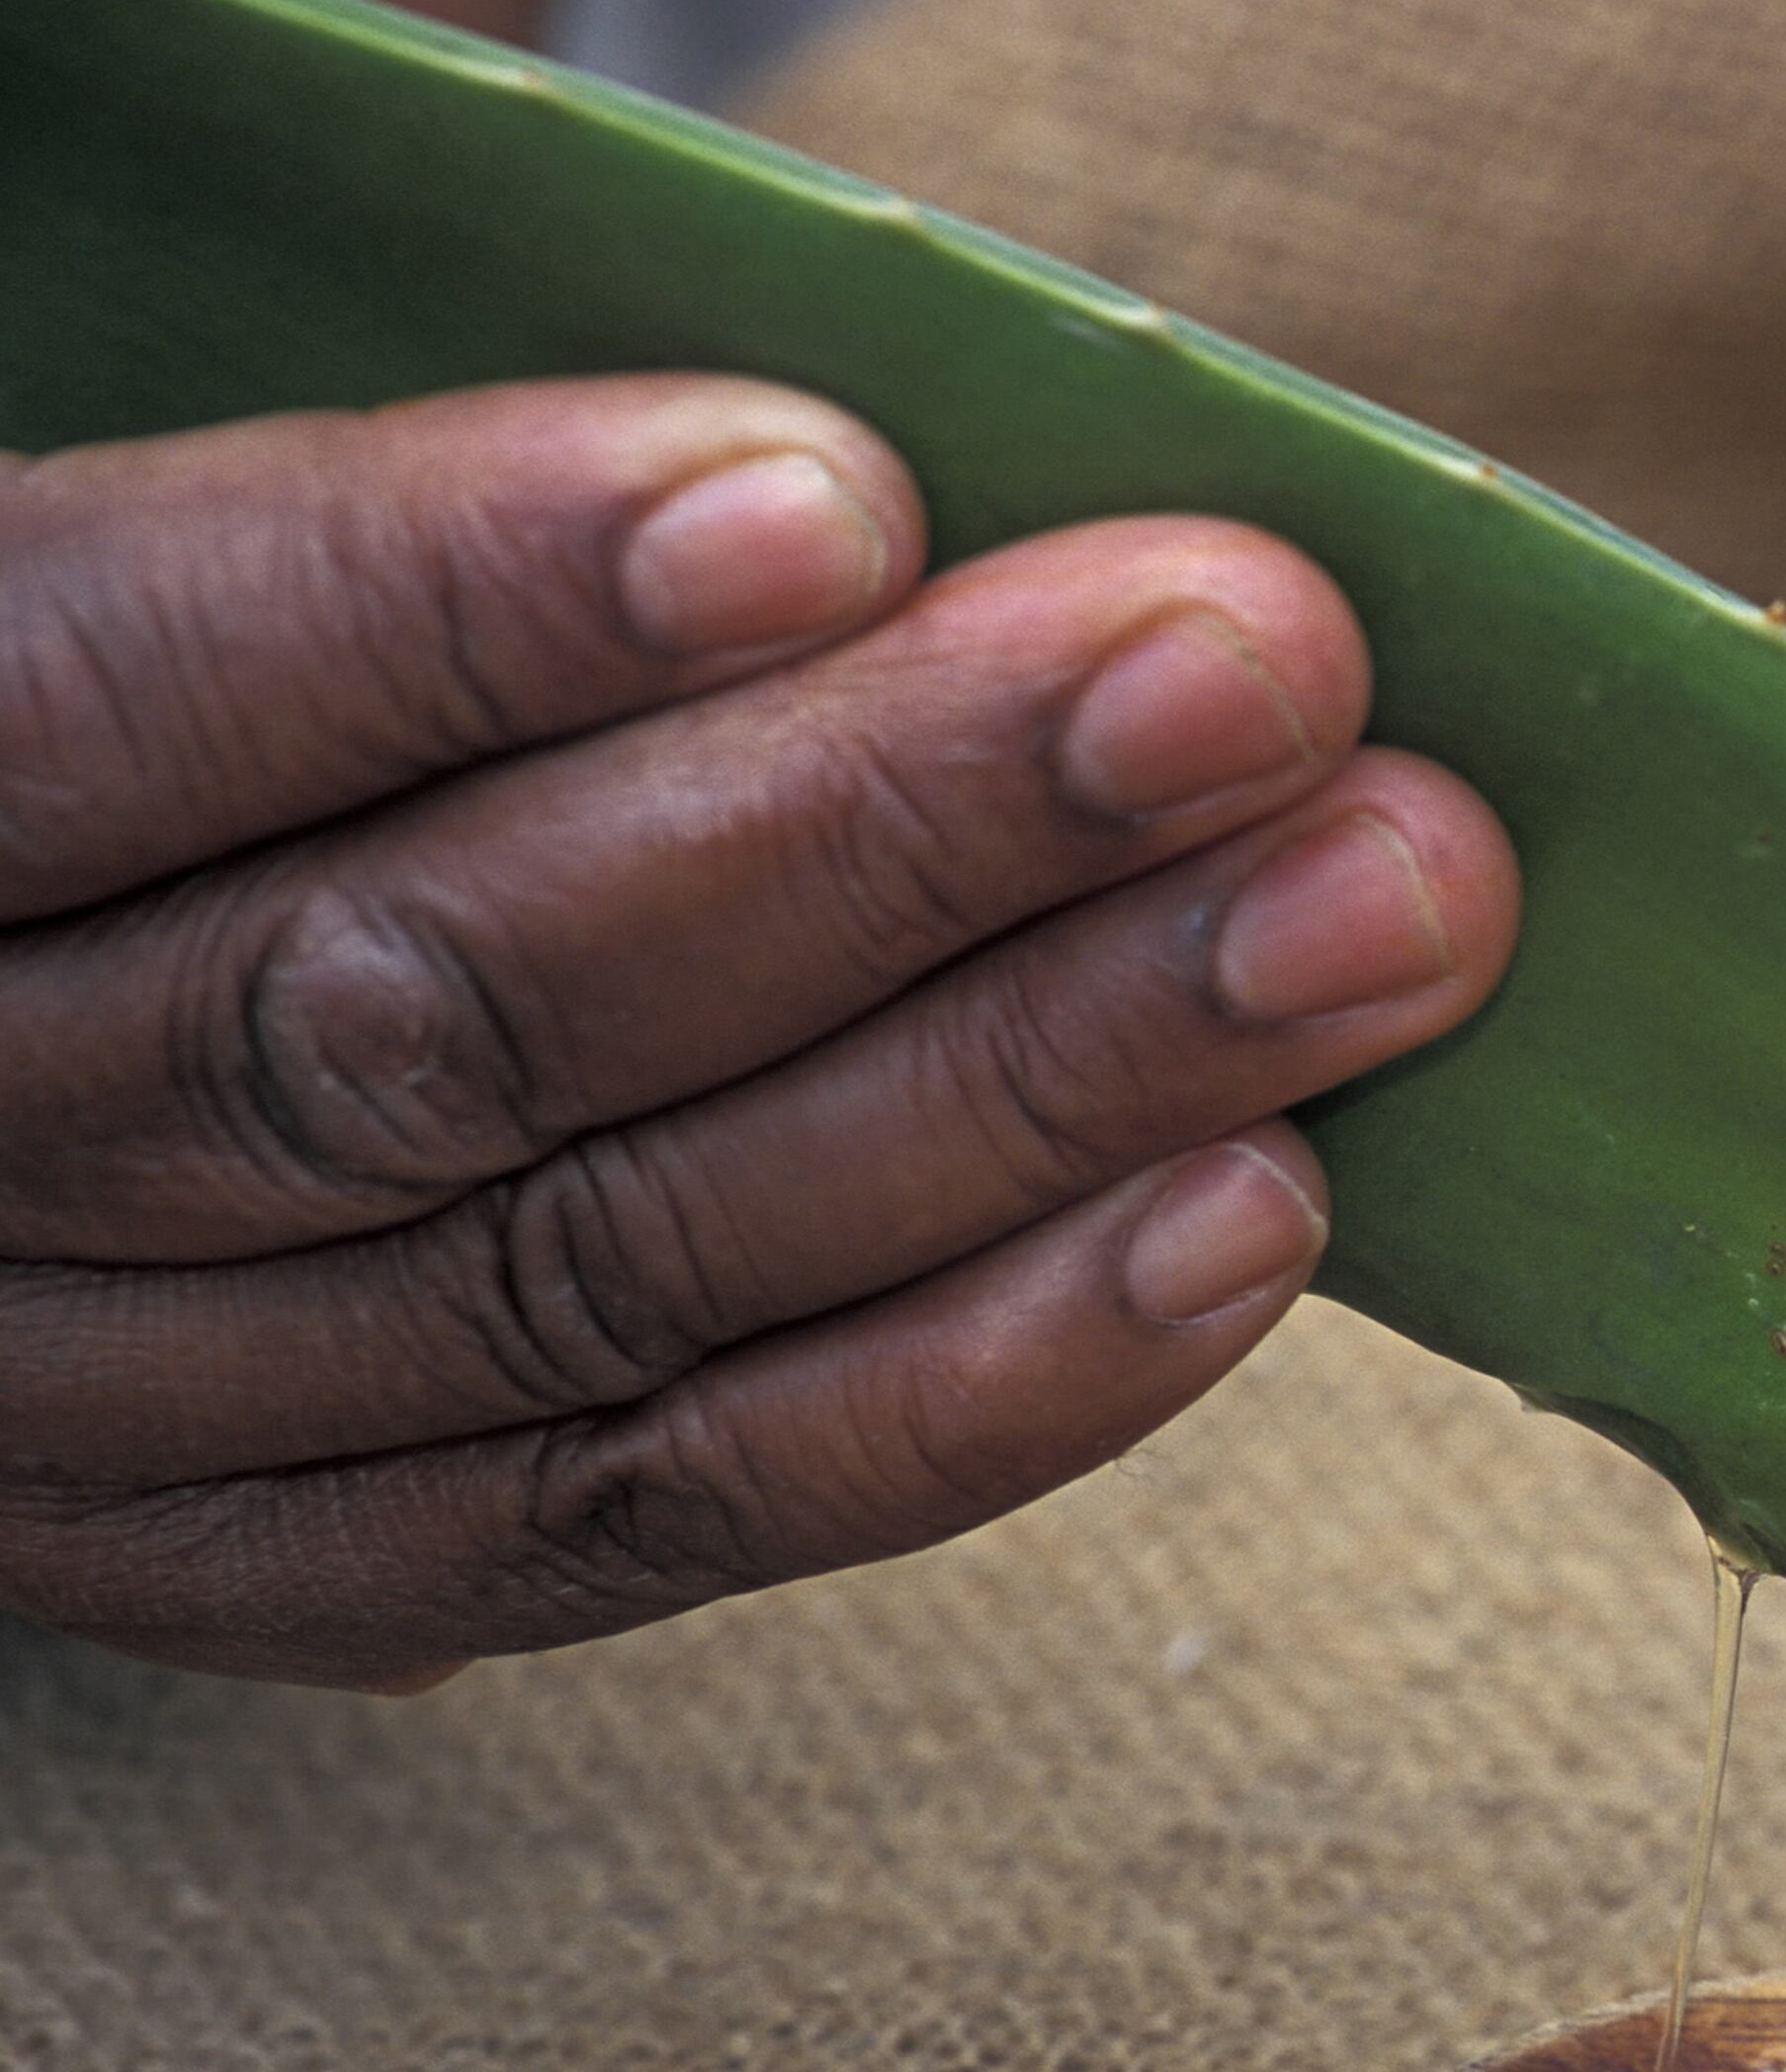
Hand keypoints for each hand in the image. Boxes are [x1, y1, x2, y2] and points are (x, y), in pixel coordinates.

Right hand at [0, 375, 1515, 1687]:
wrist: (19, 1001)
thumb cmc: (193, 710)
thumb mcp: (189, 570)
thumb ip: (428, 553)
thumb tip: (879, 515)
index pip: (116, 697)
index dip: (463, 610)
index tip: (837, 502)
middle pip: (421, 1008)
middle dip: (887, 835)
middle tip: (1255, 681)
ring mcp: (101, 1407)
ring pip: (588, 1267)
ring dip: (1030, 1092)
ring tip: (1366, 923)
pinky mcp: (311, 1569)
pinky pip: (661, 1509)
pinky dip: (979, 1379)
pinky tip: (1248, 1219)